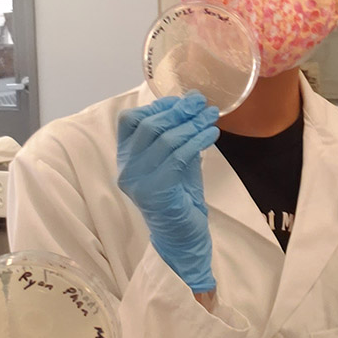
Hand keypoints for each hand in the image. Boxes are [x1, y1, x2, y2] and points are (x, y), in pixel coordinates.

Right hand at [116, 92, 218, 291]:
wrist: (182, 238)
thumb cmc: (179, 197)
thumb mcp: (175, 160)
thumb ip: (177, 136)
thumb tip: (192, 106)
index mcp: (125, 158)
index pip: (129, 121)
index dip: (156, 106)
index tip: (182, 100)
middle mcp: (126, 169)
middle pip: (148, 126)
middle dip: (178, 110)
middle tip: (201, 102)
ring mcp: (138, 181)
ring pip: (165, 139)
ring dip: (192, 124)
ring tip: (211, 116)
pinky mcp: (155, 191)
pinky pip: (178, 156)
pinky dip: (197, 141)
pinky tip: (212, 135)